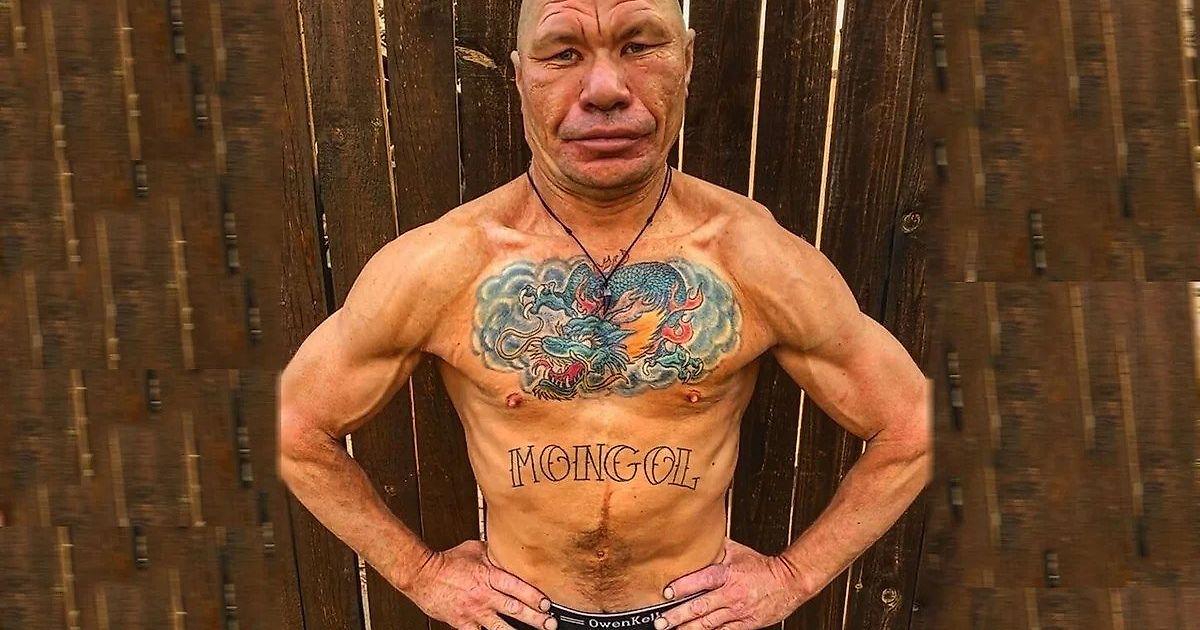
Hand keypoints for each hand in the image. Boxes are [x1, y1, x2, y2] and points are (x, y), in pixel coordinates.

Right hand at [401, 540, 557, 629]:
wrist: (422, 575)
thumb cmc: (447, 561)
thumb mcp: (475, 549)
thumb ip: (494, 554)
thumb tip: (509, 550)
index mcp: (488, 576)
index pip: (517, 587)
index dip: (534, 597)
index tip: (547, 604)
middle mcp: (483, 595)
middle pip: (514, 609)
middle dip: (535, 618)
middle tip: (550, 624)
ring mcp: (473, 611)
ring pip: (501, 626)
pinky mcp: (462, 622)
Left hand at [653, 537, 812, 629]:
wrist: (790, 582)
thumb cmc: (763, 567)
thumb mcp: (738, 552)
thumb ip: (716, 549)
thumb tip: (697, 537)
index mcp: (728, 574)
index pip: (702, 580)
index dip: (683, 586)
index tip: (667, 592)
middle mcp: (731, 594)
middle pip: (700, 607)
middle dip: (677, 615)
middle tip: (661, 621)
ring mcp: (738, 611)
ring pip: (708, 623)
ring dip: (688, 628)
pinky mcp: (745, 624)